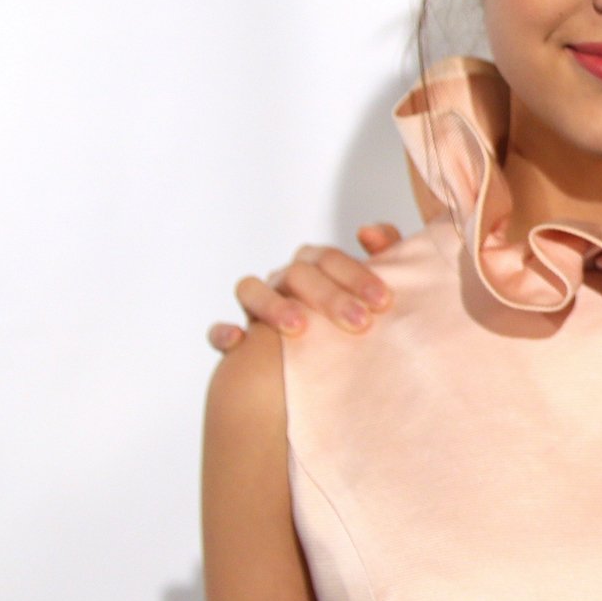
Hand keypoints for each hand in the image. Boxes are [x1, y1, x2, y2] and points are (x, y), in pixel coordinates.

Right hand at [208, 225, 401, 350]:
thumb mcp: (374, 290)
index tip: (383, 301)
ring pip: (252, 290)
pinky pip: (217, 331)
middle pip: (297, 274)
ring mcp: (256, 308)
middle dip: (329, 297)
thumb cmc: (356, 318)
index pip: (329, 259)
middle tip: (360, 323)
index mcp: (314, 267)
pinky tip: (238, 340)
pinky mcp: (236, 340)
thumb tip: (369, 232)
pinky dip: (222, 331)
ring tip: (298, 327)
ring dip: (274, 304)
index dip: (356, 274)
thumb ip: (384, 254)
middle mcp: (283, 282)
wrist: (330, 368)